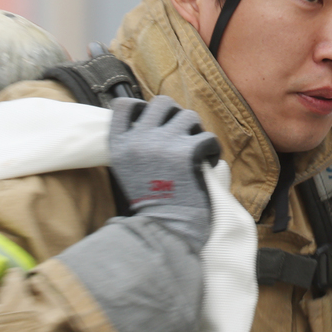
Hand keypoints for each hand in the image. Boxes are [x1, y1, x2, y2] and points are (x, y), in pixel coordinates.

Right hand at [107, 95, 219, 250]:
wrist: (165, 228)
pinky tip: (207, 163)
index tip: (154, 123)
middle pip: (161, 102)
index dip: (142, 108)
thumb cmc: (150, 202)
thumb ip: (134, 144)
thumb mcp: (127, 170)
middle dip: (176, 115)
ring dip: (196, 132)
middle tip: (182, 134)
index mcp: (119, 144)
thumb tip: (154, 119)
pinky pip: (207, 137)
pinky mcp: (186, 151)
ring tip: (196, 151)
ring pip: (189, 116)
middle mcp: (138, 138)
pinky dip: (211, 150)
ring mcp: (162, 142)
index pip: (124, 105)